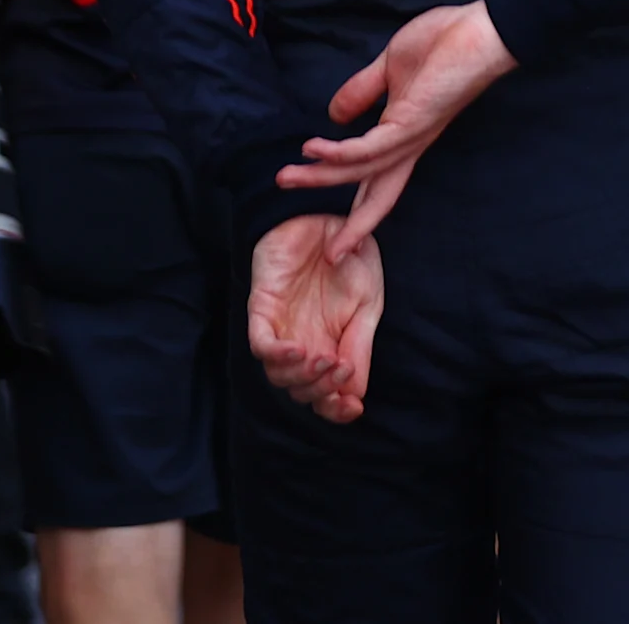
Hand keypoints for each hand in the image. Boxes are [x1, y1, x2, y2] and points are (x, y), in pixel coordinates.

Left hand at [247, 215, 383, 422]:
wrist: (331, 218)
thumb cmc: (351, 259)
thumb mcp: (368, 305)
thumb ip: (359, 347)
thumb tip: (355, 395)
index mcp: (330, 349)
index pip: (324, 395)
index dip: (335, 410)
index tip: (353, 408)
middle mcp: (303, 346)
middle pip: (301, 392)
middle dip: (322, 389)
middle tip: (341, 367)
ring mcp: (281, 330)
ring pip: (279, 376)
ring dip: (303, 375)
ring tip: (325, 357)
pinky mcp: (262, 310)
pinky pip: (261, 345)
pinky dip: (277, 355)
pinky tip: (298, 350)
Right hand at [275, 0, 518, 257]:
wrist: (481, 29)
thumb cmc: (445, 43)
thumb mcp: (389, 67)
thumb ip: (361, 91)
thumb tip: (333, 115)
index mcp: (404, 135)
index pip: (377, 179)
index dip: (358, 209)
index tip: (340, 238)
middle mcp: (408, 144)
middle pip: (375, 192)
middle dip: (349, 221)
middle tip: (322, 248)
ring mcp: (411, 136)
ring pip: (362, 171)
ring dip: (321, 177)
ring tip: (286, 177)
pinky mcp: (411, 123)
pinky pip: (369, 147)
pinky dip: (340, 152)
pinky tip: (314, 149)